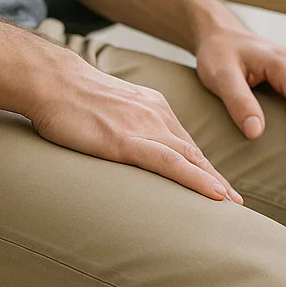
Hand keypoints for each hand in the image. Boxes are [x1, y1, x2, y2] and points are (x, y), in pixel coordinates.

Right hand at [29, 58, 242, 203]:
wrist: (50, 81)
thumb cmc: (67, 97)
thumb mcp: (104, 109)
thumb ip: (121, 125)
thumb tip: (119, 143)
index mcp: (151, 107)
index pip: (182, 142)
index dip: (201, 165)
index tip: (216, 185)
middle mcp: (156, 115)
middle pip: (193, 152)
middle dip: (216, 178)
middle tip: (235, 202)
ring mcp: (144, 128)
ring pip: (190, 159)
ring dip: (214, 184)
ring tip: (232, 205)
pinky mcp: (128, 142)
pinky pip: (172, 165)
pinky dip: (197, 180)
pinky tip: (215, 195)